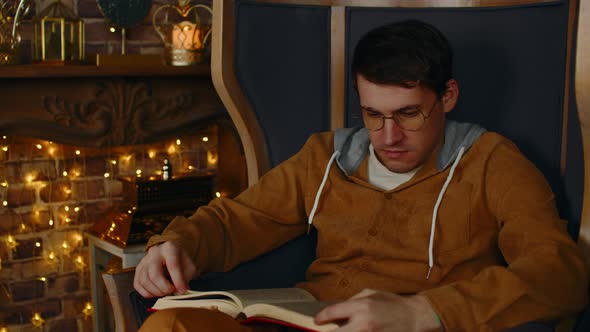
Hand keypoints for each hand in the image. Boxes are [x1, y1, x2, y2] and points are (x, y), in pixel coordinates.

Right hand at [133, 241, 197, 297]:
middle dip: (164, 287)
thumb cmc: (180, 260)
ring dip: (156, 292)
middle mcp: (154, 253)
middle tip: (172, 291)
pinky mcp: (138, 270)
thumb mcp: (189, 266)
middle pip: (154, 274)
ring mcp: (144, 261)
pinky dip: (146, 293)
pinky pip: (138, 285)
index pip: (172, 265)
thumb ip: (186, 278)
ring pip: (144, 280)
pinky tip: (156, 293)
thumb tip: (180, 291)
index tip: (182, 290)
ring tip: (165, 292)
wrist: (171, 254)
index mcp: (169, 248)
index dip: (178, 280)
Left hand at [315, 289, 441, 331]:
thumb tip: (336, 310)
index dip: (321, 317)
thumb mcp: (370, 293)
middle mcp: (363, 324)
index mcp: (361, 307)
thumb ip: (351, 301)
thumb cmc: (392, 304)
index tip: (317, 320)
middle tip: (324, 331)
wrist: (415, 318)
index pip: (332, 312)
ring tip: (342, 329)